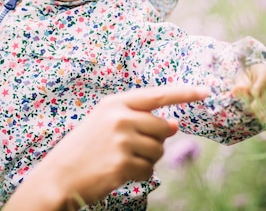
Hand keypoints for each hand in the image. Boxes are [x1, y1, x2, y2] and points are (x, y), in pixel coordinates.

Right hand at [3, 85, 209, 210]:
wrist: (60, 174)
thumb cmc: (85, 147)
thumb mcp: (105, 123)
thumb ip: (138, 118)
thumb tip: (174, 126)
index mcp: (114, 103)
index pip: (157, 95)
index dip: (183, 93)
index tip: (205, 91)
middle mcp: (119, 117)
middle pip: (162, 127)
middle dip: (155, 140)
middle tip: (131, 147)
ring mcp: (122, 140)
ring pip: (159, 150)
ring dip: (147, 158)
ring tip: (121, 159)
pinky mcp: (124, 163)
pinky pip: (149, 169)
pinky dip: (139, 174)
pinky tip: (119, 171)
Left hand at [233, 63, 265, 121]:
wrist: (258, 79)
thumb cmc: (249, 78)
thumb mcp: (243, 78)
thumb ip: (241, 84)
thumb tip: (236, 90)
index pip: (265, 78)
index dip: (260, 86)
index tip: (253, 94)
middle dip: (264, 98)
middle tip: (254, 107)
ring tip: (262, 117)